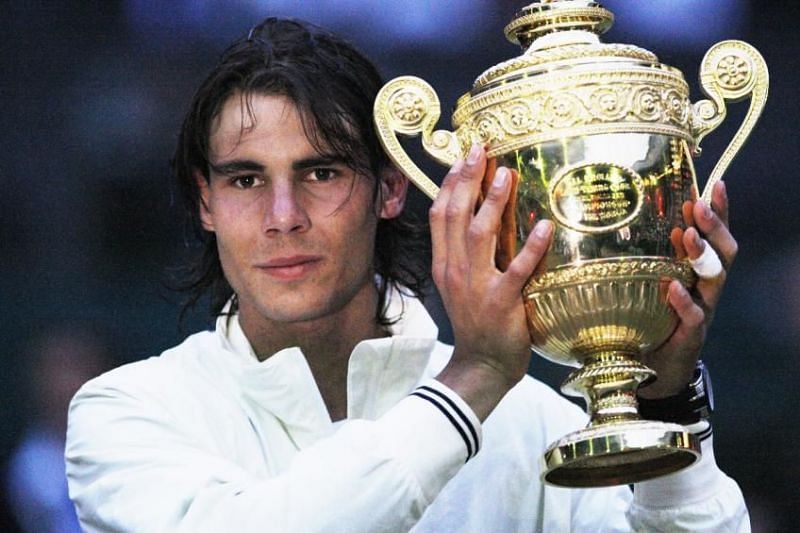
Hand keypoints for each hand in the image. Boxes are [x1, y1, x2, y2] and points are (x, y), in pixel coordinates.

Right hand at [433, 144, 552, 418]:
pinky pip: (517, 269)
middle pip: (455, 216)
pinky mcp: (502, 302)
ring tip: (506, 176)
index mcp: (444, 264)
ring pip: (479, 235)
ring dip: (492, 203)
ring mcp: (477, 286)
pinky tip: (546, 226)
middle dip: (466, 180)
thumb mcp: (460, 284)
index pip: (440, 216)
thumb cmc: (477, 322)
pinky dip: (532, 247)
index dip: (450, 183)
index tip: (464, 157)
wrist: (481, 365)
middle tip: (482, 151)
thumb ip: (465, 252)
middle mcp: (455, 270)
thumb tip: (480, 215)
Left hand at [639, 181, 735, 398]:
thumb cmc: (648, 319)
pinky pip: (694, 316)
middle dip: (714, 227)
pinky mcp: (690, 335)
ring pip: (715, 279)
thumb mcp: (648, 283)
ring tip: (688, 236)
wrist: (653, 370)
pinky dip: (683, 300)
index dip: (720, 212)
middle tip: (697, 206)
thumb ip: (644, 256)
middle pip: (724, 252)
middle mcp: (705, 288)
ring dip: (701, 255)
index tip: (716, 184)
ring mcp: (702, 311)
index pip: (715, 237)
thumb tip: (621, 218)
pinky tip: (672, 287)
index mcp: (696, 271)